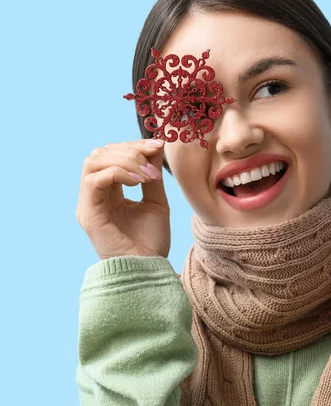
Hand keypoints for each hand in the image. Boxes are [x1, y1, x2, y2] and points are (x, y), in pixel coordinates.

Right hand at [76, 139, 170, 259]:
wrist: (149, 270)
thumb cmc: (151, 241)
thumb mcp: (156, 200)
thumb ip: (151, 174)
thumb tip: (156, 145)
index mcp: (108, 192)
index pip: (111, 155)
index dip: (133, 145)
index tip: (158, 145)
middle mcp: (94, 196)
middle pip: (99, 153)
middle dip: (129, 148)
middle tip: (153, 155)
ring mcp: (88, 205)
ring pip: (93, 161)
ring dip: (125, 159)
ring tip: (147, 173)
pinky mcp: (88, 215)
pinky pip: (94, 180)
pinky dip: (118, 173)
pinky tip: (139, 181)